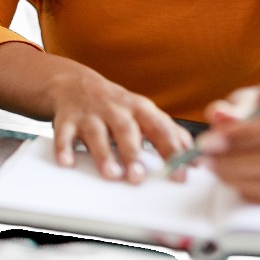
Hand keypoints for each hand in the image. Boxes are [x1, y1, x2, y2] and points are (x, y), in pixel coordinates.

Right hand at [48, 65, 193, 183]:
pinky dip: (64, 148)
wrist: (73, 83)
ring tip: (111, 174)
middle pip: (126, 129)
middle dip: (133, 153)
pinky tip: (67, 162)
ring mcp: (90, 114)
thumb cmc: (115, 105)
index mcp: (140, 109)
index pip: (160, 129)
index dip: (172, 151)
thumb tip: (196, 158)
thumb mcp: (144, 112)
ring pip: (97, 133)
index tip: (180, 173)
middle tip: (138, 177)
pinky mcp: (66, 119)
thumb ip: (169, 132)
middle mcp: (115, 110)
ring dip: (104, 154)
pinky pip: (64, 134)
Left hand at [198, 83, 259, 203]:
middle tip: (204, 157)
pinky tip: (230, 176)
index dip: (242, 135)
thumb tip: (219, 116)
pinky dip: (247, 188)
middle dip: (234, 160)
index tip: (207, 141)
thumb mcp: (252, 97)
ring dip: (236, 176)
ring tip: (212, 165)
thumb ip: (236, 106)